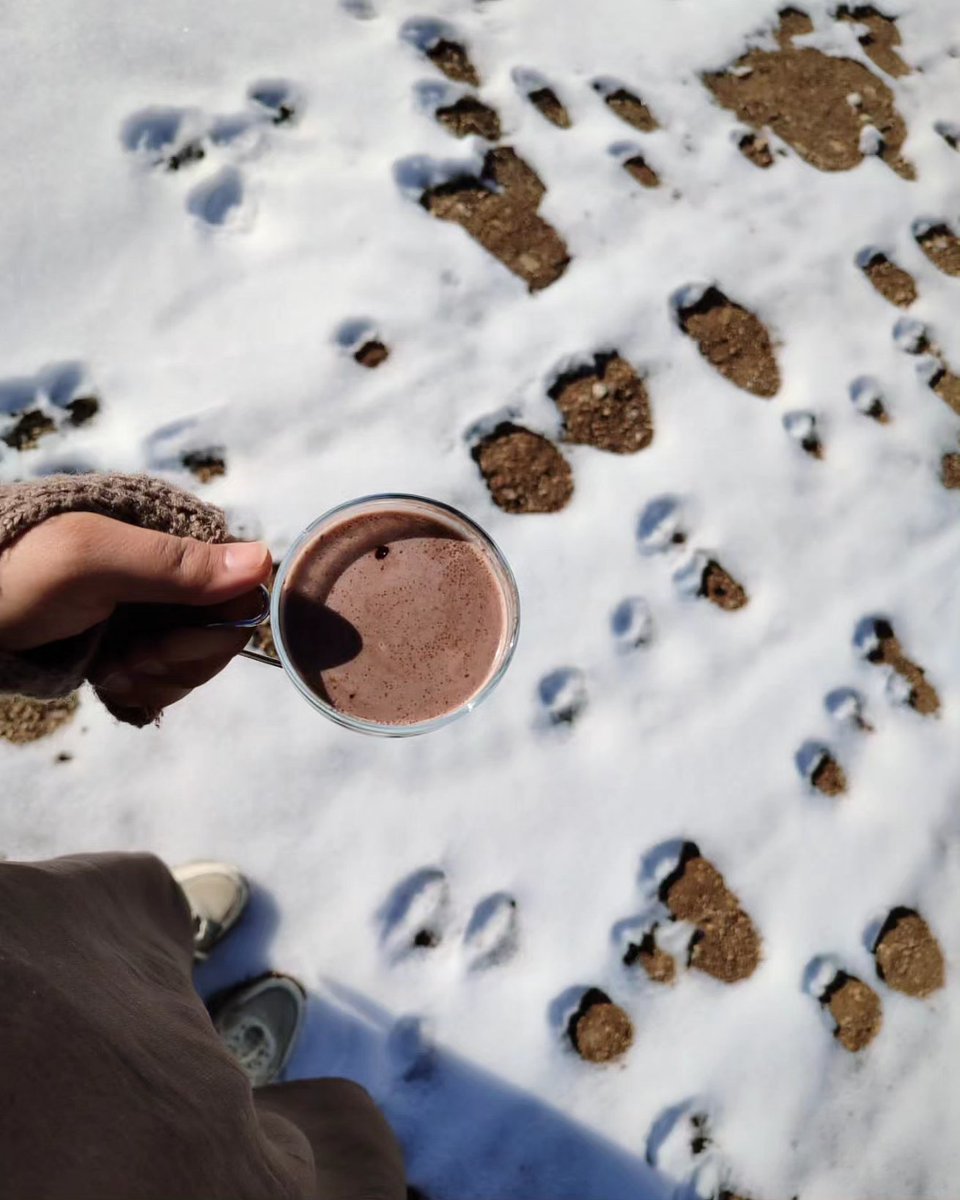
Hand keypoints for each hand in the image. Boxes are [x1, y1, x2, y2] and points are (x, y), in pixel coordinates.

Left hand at [0, 512, 271, 712]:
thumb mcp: (91, 561)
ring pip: (197, 661)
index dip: (215, 630)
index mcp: (171, 532)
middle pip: (223, 633)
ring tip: (112, 671)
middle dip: (178, 660)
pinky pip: (169, 678)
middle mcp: (171, 569)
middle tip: (126, 660)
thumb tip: (264, 561)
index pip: (241, 589)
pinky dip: (144, 690)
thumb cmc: (16, 578)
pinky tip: (111, 683)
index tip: (163, 645)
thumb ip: (173, 564)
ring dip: (157, 679)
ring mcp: (153, 608)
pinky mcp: (134, 641)